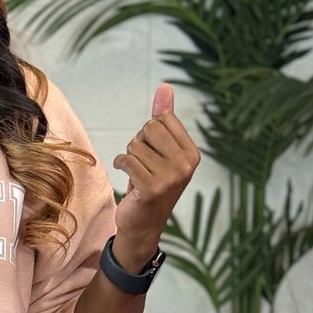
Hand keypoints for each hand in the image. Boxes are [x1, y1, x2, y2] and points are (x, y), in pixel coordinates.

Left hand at [111, 83, 201, 270]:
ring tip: (137, 176)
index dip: (149, 134)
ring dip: (129, 158)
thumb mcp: (159, 149)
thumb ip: (163, 117)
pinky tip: (128, 180)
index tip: (153, 155)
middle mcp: (186, 164)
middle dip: (139, 144)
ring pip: (135, 145)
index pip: (162, 119)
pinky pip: (126, 160)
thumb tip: (165, 86)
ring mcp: (171, 177)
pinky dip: (120, 165)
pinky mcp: (152, 188)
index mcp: (192, 153)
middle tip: (143, 166)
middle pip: (149, 128)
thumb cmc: (150, 184)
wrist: (143, 226)